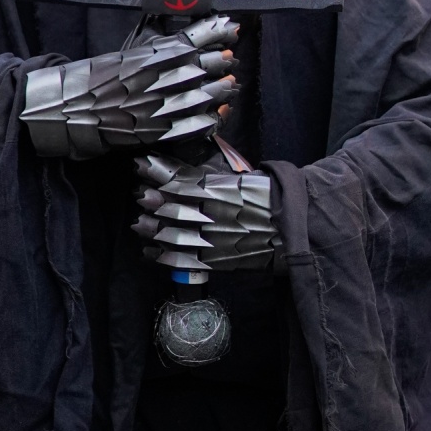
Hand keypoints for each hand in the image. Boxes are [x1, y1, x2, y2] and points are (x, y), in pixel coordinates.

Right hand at [21, 15, 238, 159]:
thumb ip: (156, 49)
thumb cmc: (95, 78)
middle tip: (230, 60)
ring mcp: (158, 106)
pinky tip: (216, 114)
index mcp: (149, 56)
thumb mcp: (126, 55)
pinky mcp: (156, 131)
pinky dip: (208, 119)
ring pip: (203, 96)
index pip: (192, 41)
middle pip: (202, 67)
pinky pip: (192, 126)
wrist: (69, 107)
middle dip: (220, 62)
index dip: (214, 35)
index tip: (228, 31)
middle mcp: (157, 79)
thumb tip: (185, 41)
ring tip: (228, 86)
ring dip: (220, 90)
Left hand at [133, 155, 278, 274]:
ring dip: (153, 230)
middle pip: (173, 209)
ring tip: (140, 226)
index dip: (158, 177)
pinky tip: (152, 252)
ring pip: (174, 235)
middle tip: (140, 199)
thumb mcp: (238, 177)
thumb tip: (176, 172)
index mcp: (220, 191)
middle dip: (152, 204)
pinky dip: (164, 256)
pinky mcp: (217, 260)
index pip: (179, 183)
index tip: (142, 170)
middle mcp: (214, 214)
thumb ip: (208, 174)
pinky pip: (184, 260)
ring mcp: (214, 240)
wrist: (291, 227)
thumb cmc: (266, 197)